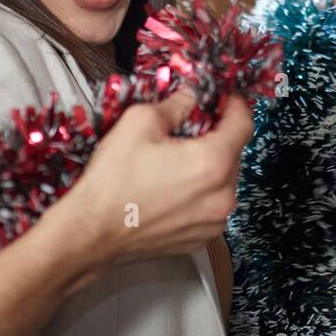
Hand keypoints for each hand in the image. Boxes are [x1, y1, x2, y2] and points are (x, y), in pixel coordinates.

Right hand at [45, 88, 251, 289]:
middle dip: (216, 137)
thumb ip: (175, 105)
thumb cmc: (112, 182)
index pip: (244, 124)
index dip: (234, 105)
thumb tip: (190, 96)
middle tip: (190, 128)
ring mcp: (212, 222)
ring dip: (208, 167)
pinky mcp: (200, 238)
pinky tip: (170, 187)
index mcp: (212, 163)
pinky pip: (209, 207)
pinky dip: (198, 193)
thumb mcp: (139, 123)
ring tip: (175, 162)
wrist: (91, 232)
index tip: (224, 99)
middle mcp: (221, 196)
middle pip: (234, 154)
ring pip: (223, 182)